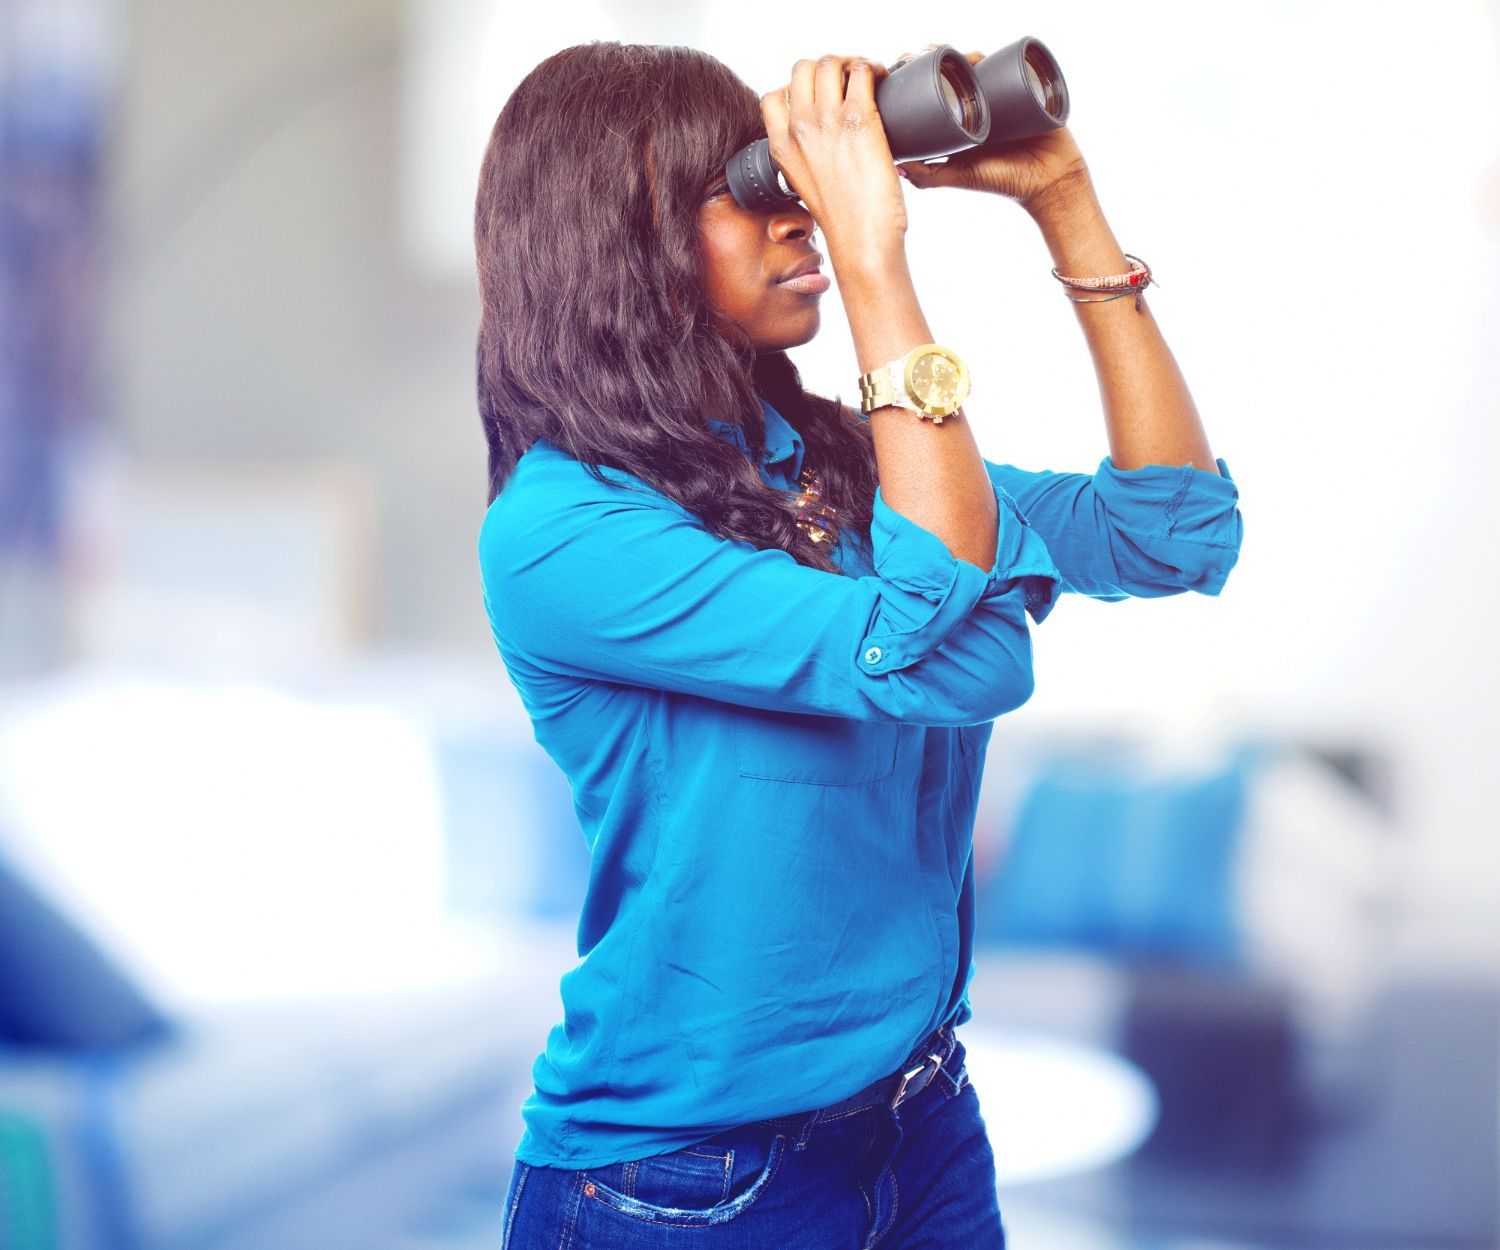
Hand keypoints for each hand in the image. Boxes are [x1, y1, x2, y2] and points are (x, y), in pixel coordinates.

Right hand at [760, 55, 907, 258]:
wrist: (861, 242)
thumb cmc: (844, 221)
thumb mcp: (807, 187)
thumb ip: (807, 158)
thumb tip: (827, 139)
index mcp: (780, 147)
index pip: (773, 96)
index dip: (797, 89)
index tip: (820, 99)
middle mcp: (798, 129)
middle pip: (803, 69)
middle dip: (827, 67)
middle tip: (848, 81)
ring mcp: (826, 122)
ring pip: (830, 63)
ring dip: (851, 62)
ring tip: (868, 77)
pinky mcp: (858, 120)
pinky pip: (862, 71)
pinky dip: (874, 68)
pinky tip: (883, 81)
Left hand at [893, 47, 1088, 209]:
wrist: (1048, 181)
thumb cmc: (1005, 181)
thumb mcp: (961, 176)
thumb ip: (930, 176)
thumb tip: (897, 168)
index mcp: (962, 122)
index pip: (937, 93)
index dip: (919, 77)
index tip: (902, 67)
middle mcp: (980, 106)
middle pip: (956, 73)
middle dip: (937, 59)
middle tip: (922, 55)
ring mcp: (1001, 96)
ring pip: (979, 66)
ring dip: (961, 55)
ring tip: (948, 54)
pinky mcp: (1024, 89)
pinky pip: (1008, 66)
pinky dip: (992, 55)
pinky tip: (976, 55)